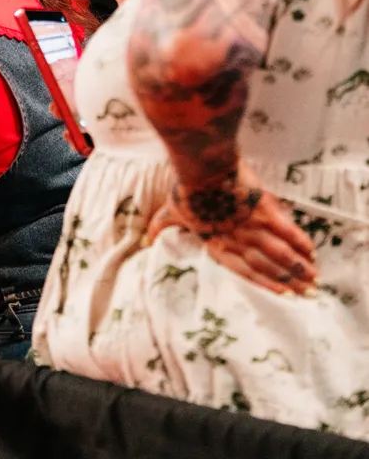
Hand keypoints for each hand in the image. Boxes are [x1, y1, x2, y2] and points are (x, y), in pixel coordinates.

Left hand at [147, 164, 316, 295]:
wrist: (201, 164)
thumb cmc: (186, 188)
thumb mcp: (172, 209)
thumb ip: (162, 226)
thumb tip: (145, 240)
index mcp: (218, 242)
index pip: (243, 269)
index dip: (263, 283)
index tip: (281, 294)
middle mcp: (238, 239)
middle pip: (267, 265)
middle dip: (288, 280)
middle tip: (306, 293)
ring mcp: (252, 224)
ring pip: (279, 251)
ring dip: (297, 266)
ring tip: (313, 278)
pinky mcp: (263, 207)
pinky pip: (285, 228)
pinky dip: (298, 240)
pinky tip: (310, 251)